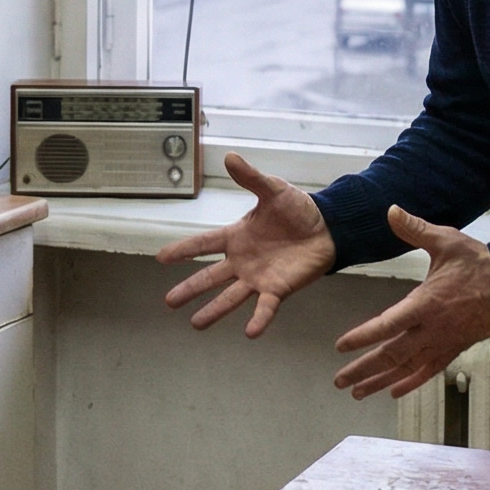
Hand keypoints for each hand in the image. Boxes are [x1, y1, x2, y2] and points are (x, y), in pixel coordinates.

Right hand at [157, 153, 336, 336]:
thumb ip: (251, 178)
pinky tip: (249, 332)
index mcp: (236, 236)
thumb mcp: (273, 189)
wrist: (328, 227)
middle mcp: (242, 260)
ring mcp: (258, 277)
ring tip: (195, 325)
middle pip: (210, 277)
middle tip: (169, 302)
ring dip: (214, 311)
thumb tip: (229, 156)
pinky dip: (258, 320)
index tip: (161, 258)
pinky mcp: (278, 289)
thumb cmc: (298, 209)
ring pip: (230, 297)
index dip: (183, 250)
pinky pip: (266, 307)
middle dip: (190, 289)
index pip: (204, 243)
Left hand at [333, 205, 489, 399]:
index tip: (341, 346)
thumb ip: (415, 229)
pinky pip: (428, 371)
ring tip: (358, 392)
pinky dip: (410, 383)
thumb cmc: (479, 264)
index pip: (387, 325)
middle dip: (364, 370)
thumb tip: (390, 211)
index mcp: (426, 304)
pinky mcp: (453, 349)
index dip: (362, 337)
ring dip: (381, 381)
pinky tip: (394, 391)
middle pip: (392, 355)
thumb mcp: (447, 241)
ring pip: (407, 368)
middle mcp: (432, 329)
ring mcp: (443, 342)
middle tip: (340, 381)